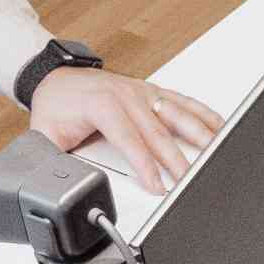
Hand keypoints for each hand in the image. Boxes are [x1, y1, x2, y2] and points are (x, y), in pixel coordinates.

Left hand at [29, 69, 221, 193]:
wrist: (56, 77)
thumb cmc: (55, 105)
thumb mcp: (44, 134)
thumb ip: (54, 159)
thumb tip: (61, 182)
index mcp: (102, 104)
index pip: (129, 139)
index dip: (145, 165)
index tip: (157, 185)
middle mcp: (126, 95)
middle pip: (158, 131)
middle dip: (177, 159)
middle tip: (191, 180)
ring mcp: (142, 91)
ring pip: (177, 114)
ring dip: (199, 134)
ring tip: (218, 150)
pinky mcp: (152, 91)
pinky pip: (182, 102)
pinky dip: (202, 114)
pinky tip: (219, 126)